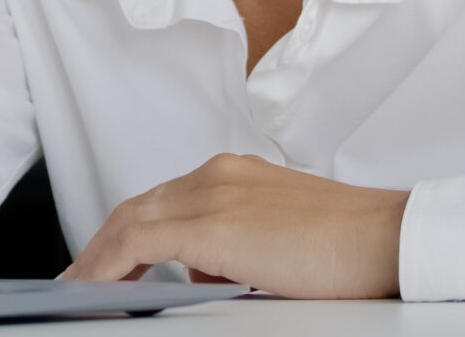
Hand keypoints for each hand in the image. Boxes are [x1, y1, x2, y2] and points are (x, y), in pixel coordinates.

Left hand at [61, 154, 407, 298]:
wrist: (386, 238)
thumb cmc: (350, 246)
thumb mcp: (280, 241)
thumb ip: (238, 247)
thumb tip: (207, 271)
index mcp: (236, 174)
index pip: (164, 200)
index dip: (128, 232)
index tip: (110, 260)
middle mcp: (218, 175)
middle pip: (138, 207)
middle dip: (102, 244)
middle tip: (80, 278)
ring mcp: (213, 194)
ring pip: (130, 221)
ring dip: (98, 257)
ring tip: (78, 290)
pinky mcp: (212, 225)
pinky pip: (137, 245)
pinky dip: (108, 267)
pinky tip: (95, 291)